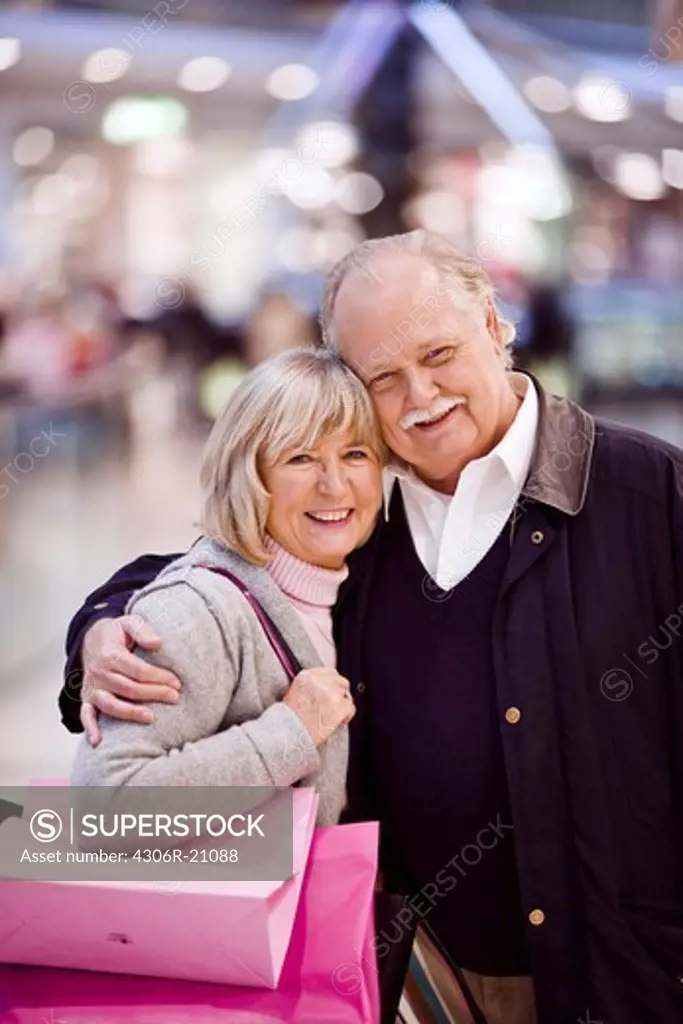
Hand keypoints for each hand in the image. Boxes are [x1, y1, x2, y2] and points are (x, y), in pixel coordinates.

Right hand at [80, 615, 181, 746]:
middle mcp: (98, 672)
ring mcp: (92, 687)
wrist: (93, 638)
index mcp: (109, 654)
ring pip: (110, 704)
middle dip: (154, 694)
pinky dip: (90, 728)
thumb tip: (157, 643)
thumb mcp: (130, 621)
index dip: (159, 678)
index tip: (176, 682)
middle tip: (174, 697)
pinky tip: (98, 741)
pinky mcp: (87, 698)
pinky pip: (86, 714)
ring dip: (130, 713)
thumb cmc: (116, 633)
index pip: (138, 671)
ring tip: (151, 717)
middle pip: (129, 689)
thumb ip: (142, 629)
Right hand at [282, 667, 354, 747]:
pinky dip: (347, 716)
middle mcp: (319, 681)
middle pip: (341, 682)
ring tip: (333, 716)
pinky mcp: (339, 706)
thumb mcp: (295, 693)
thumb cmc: (288, 719)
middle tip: (334, 706)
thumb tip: (327, 688)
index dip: (333, 684)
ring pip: (346, 695)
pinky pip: (351, 708)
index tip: (332, 692)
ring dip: (342, 705)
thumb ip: (312, 686)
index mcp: (307, 676)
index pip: (330, 672)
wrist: (287, 734)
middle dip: (339, 694)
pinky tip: (337, 722)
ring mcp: (331, 693)